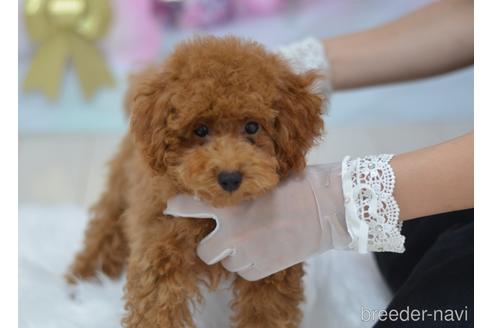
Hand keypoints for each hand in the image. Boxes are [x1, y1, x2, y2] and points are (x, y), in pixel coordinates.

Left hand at [164, 163, 351, 280]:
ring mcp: (245, 253)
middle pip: (204, 252)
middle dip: (212, 247)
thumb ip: (241, 193)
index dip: (179, 206)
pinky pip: (246, 272)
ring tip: (259, 240)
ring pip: (228, 263)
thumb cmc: (297, 188)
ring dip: (237, 255)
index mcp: (229, 205)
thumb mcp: (263, 182)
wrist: (325, 210)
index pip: (191, 205)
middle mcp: (231, 232)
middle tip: (228, 238)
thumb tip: (229, 196)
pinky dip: (254, 265)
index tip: (171, 207)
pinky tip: (269, 250)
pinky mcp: (261, 269)